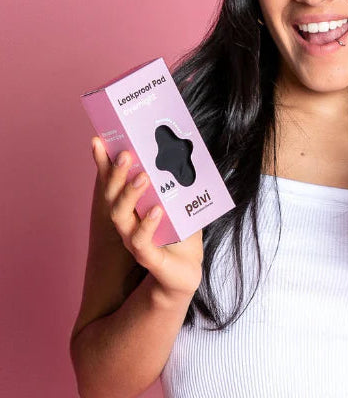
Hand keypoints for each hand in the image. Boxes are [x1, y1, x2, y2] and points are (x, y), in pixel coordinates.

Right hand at [91, 136, 204, 302]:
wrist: (186, 272)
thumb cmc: (180, 234)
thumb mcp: (179, 203)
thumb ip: (177, 182)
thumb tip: (182, 149)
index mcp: (132, 207)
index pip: (113, 182)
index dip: (103, 162)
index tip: (99, 140)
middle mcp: (127, 222)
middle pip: (112, 195)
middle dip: (117, 173)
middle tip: (126, 153)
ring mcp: (133, 240)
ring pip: (120, 216)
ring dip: (130, 194)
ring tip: (143, 176)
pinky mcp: (148, 257)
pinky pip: (141, 240)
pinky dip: (147, 224)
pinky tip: (157, 210)